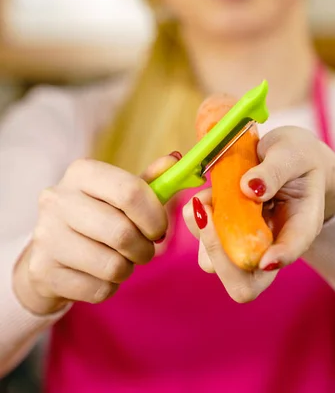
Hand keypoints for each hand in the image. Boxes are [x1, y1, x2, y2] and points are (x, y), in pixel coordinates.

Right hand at [13, 155, 178, 315]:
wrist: (50, 252)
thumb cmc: (95, 216)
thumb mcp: (120, 195)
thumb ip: (150, 182)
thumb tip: (175, 161)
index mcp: (81, 172)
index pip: (129, 191)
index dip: (154, 215)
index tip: (160, 228)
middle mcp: (58, 199)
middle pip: (122, 232)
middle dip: (144, 248)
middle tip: (144, 249)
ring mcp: (47, 236)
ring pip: (112, 265)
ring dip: (127, 268)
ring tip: (120, 259)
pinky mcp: (43, 271)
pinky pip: (98, 289)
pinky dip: (109, 286)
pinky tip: (99, 274)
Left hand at [183, 126, 334, 302]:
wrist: (287, 157)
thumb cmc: (296, 157)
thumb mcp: (291, 153)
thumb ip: (274, 170)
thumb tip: (249, 188)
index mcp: (301, 227)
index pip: (291, 253)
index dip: (277, 259)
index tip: (265, 259)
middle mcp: (273, 246)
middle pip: (245, 283)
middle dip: (219, 252)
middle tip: (206, 212)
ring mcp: (246, 243)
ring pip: (215, 263)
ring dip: (202, 233)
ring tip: (205, 197)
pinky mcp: (225, 233)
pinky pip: (203, 238)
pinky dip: (196, 219)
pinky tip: (205, 196)